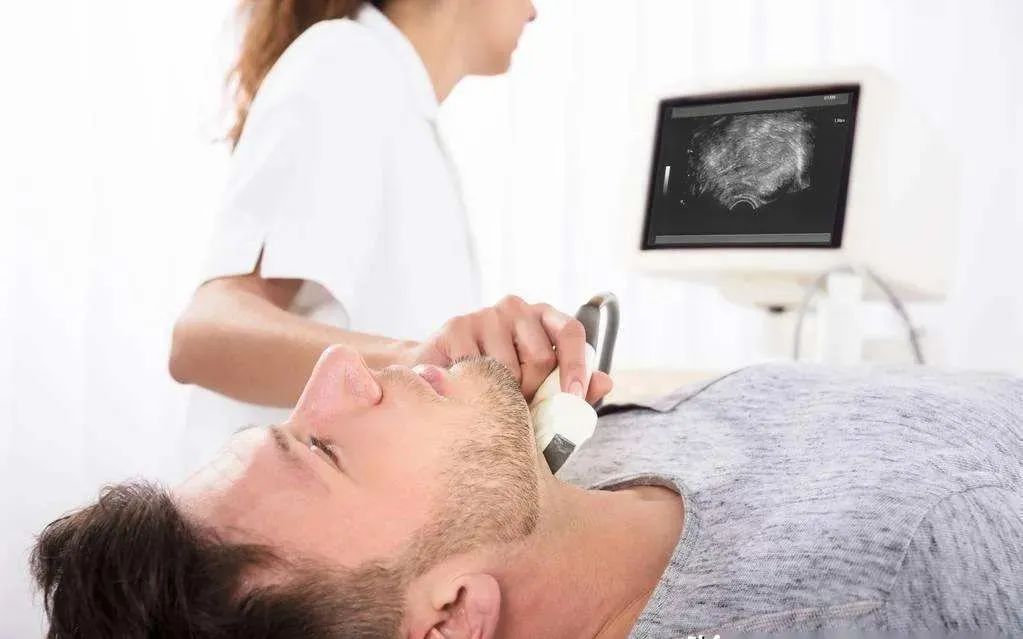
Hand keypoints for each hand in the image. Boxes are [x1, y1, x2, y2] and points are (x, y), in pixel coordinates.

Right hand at [409, 296, 612, 403]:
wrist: (438, 379)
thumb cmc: (497, 386)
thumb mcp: (538, 390)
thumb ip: (573, 389)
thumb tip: (606, 381)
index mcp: (542, 318)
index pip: (570, 332)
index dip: (576, 365)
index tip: (573, 397)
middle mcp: (515, 307)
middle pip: (541, 357)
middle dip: (533, 392)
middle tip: (517, 404)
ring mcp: (484, 314)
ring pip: (509, 368)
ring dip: (501, 394)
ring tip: (488, 396)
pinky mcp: (456, 327)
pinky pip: (478, 369)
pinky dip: (475, 389)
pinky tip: (466, 388)